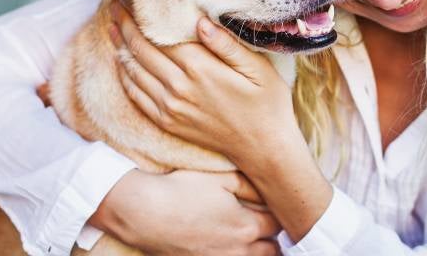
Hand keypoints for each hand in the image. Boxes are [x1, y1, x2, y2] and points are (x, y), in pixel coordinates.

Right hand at [91, 169, 280, 255]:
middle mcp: (238, 250)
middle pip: (273, 250)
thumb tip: (268, 188)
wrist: (144, 213)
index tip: (280, 207)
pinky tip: (233, 247)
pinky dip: (238, 255)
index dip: (282, 214)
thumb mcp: (220, 179)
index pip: (279, 225)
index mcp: (246, 225)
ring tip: (256, 238)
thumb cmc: (180, 191)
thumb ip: (249, 185)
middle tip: (271, 225)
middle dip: (275, 237)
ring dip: (260, 250)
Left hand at [108, 1, 300, 169]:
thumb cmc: (267, 104)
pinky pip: (136, 96)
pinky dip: (125, 76)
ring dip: (120, 48)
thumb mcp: (258, 69)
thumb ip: (227, 44)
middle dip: (125, 26)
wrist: (263, 148)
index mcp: (201, 69)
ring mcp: (170, 108)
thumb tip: (200, 21)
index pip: (160, 36)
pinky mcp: (168, 122)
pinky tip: (122, 63)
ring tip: (112, 27)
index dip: (141, 17)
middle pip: (141, 51)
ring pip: (134, 72)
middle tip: (114, 6)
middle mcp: (179, 88)